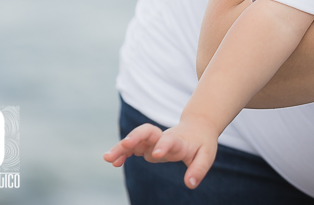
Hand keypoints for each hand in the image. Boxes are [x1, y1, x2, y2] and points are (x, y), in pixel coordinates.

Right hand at [103, 119, 218, 188]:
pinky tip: (113, 162)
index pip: (170, 140)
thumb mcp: (206, 156)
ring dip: (122, 146)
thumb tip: (191, 184)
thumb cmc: (202, 144)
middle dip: (136, 137)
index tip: (157, 154)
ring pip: (136, 138)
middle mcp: (164, 138)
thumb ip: (199, 169)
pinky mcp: (147, 144)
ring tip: (107, 157)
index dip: (163, 145)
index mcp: (179, 141)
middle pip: (147, 132)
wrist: (197, 128)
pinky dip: (122, 152)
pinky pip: (132, 146)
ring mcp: (154, 140)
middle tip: (125, 144)